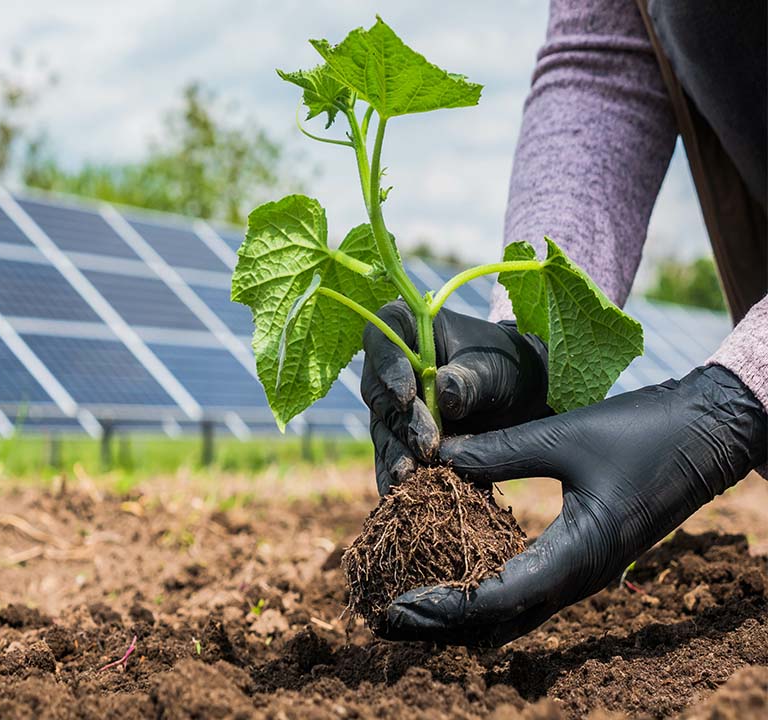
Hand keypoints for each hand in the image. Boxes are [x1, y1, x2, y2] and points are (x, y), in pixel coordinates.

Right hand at [361, 299, 550, 494]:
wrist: (524, 397)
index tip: (406, 395)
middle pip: (378, 392)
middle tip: (427, 446)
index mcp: (408, 328)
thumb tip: (445, 394)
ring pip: (383, 429)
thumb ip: (470, 379)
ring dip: (395, 454)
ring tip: (410, 478)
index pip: (382, 337)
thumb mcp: (496, 368)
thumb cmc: (508, 366)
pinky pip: (391, 458)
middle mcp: (390, 366)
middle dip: (402, 422)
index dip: (387, 366)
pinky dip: (396, 478)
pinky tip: (401, 498)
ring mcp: (391, 405)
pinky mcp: (400, 438)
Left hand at [383, 364, 767, 645]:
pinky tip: (456, 578)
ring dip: (462, 614)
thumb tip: (435, 456)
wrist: (706, 435)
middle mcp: (576, 577)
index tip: (397, 603)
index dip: (443, 604)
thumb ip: (499, 450)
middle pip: (498, 621)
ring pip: (512, 613)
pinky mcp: (579, 557)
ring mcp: (580, 572)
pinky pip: (526, 591)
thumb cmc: (641, 434)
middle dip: (442, 623)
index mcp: (576, 557)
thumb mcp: (563, 436)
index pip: (496, 598)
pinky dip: (486, 595)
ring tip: (412, 606)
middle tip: (388, 617)